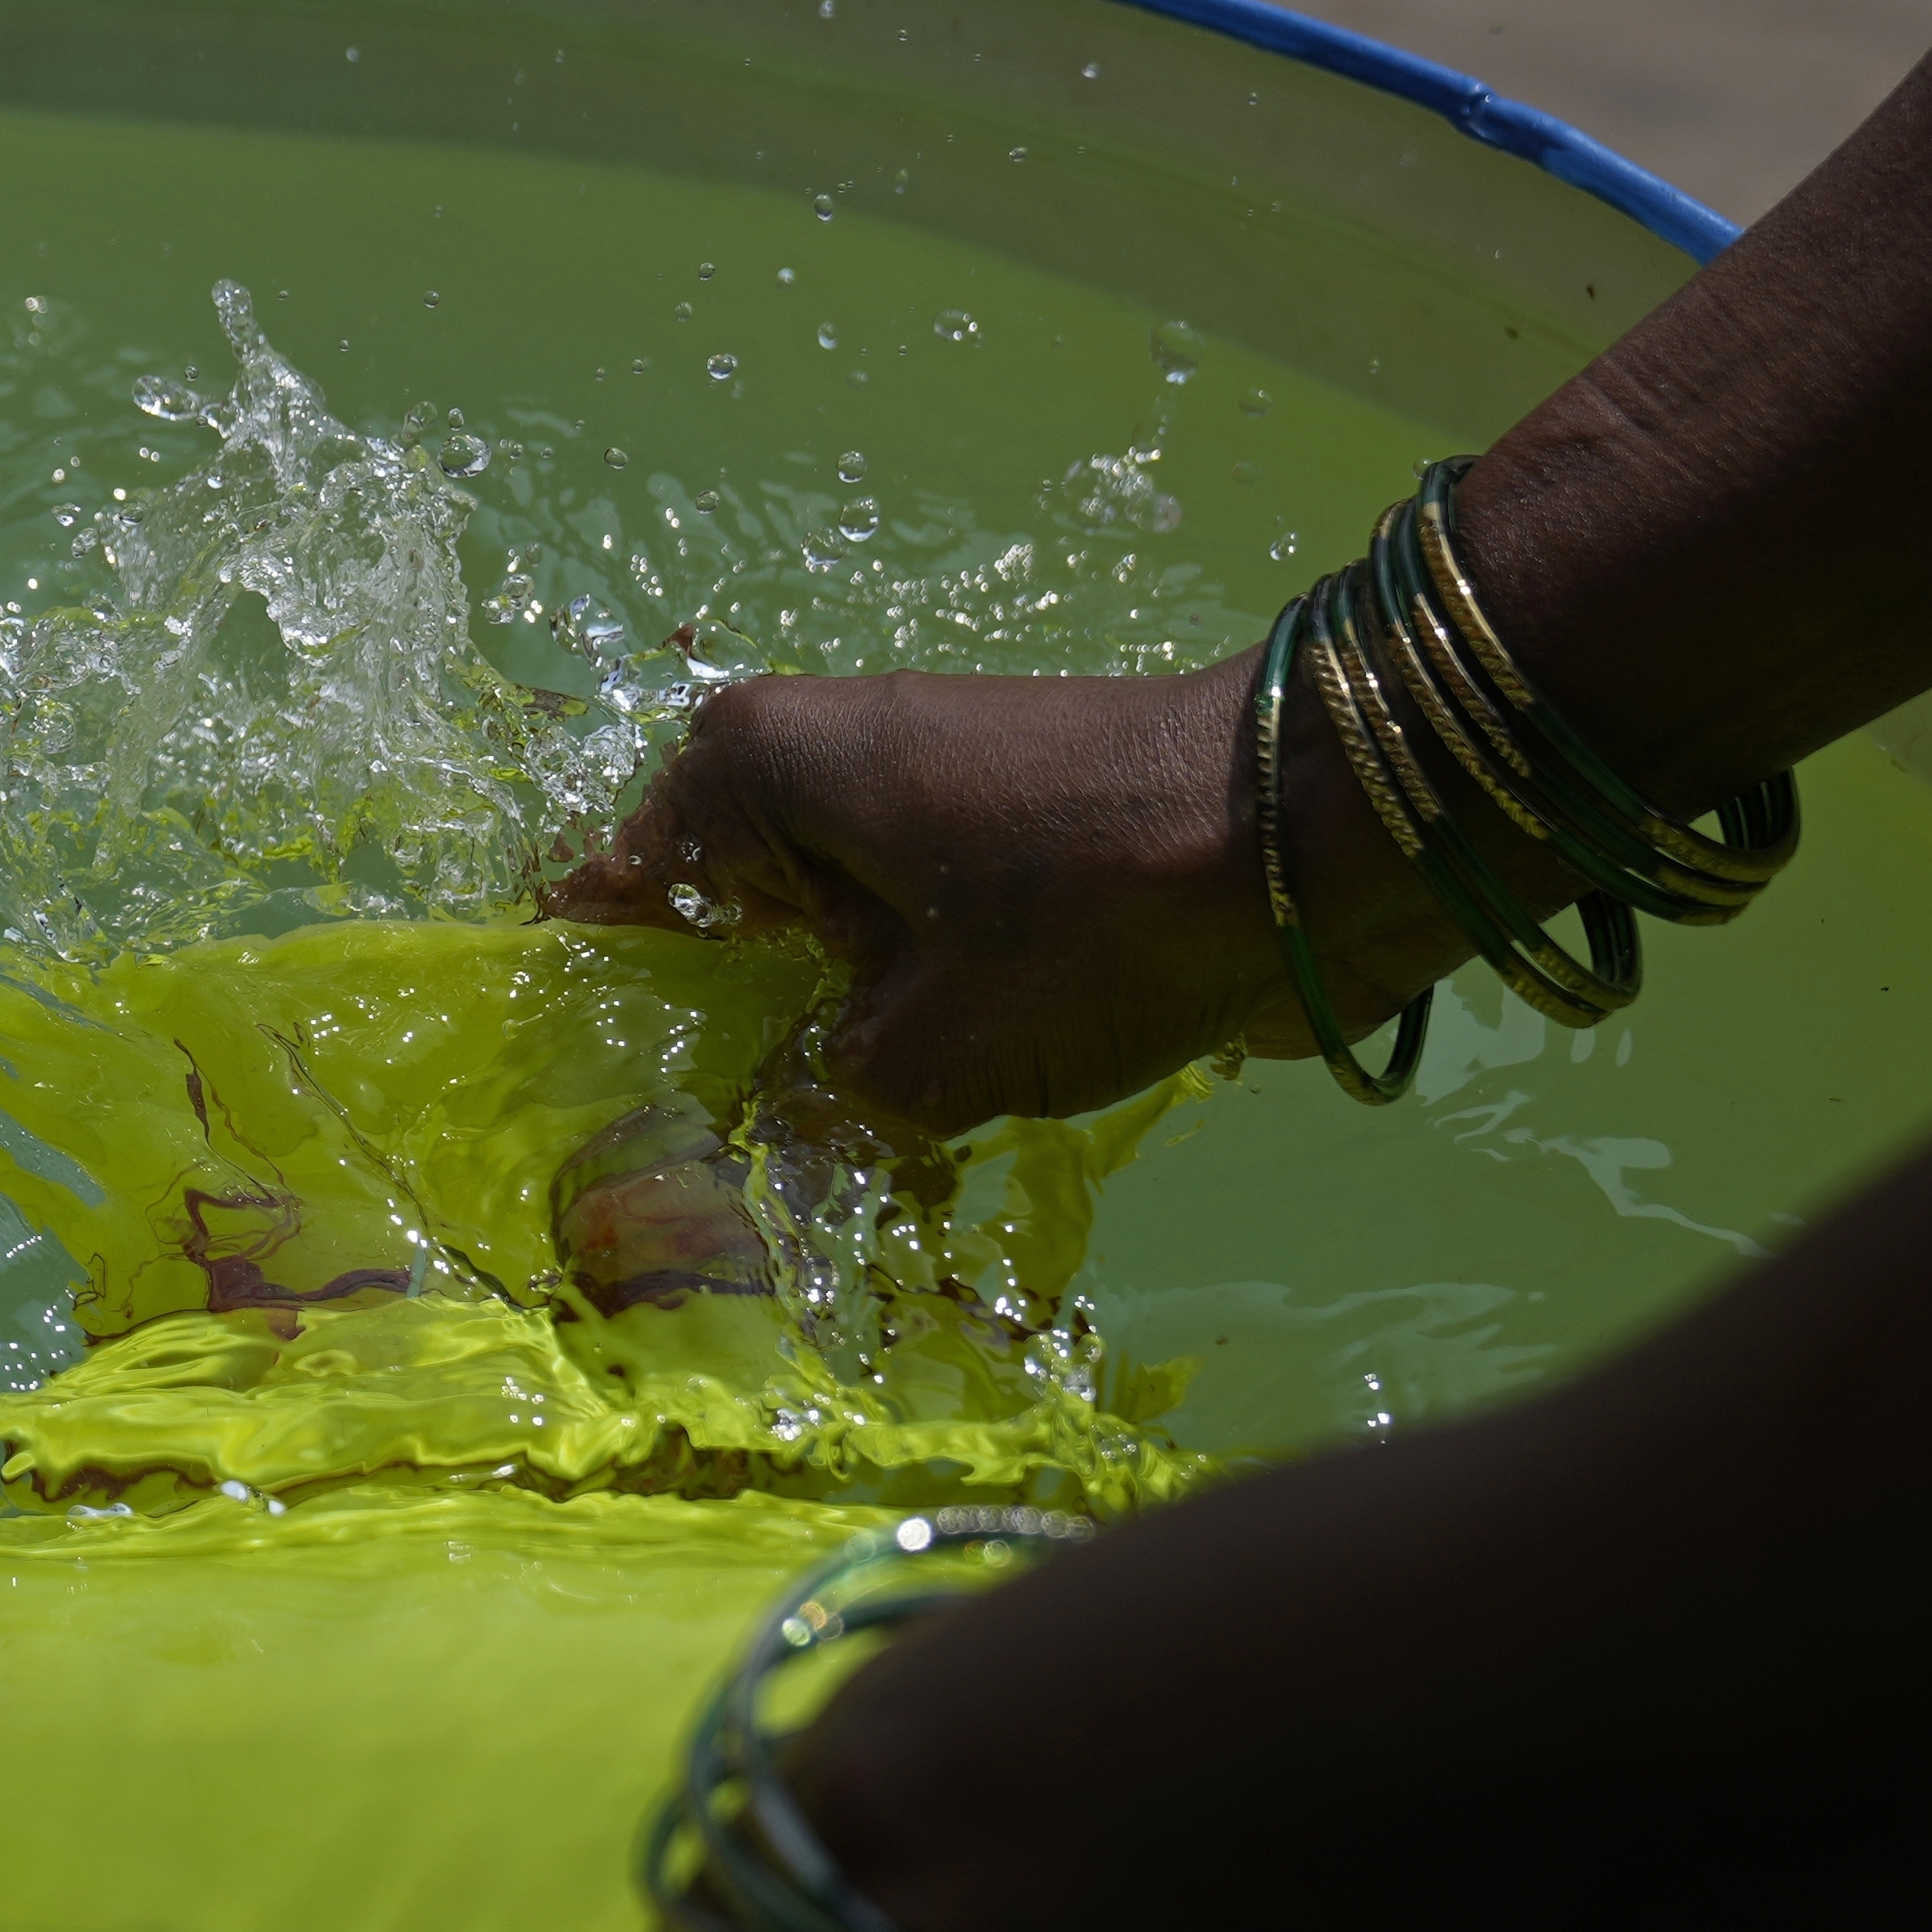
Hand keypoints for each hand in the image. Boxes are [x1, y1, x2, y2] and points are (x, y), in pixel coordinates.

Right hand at [540, 658, 1390, 1133]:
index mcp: (751, 767)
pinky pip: (909, 943)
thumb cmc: (1094, 917)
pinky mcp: (999, 838)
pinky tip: (913, 1120)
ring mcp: (912, 794)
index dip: (607, 1021)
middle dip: (720, 1046)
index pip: (612, 900)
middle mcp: (811, 758)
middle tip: (711, 1173)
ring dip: (823, 1045)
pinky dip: (907, 1021)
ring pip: (816, 947)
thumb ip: (821, 1102)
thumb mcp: (931, 1054)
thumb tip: (776, 1137)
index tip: (602, 1126)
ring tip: (813, 1161)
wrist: (1328, 832)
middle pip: (714, 929)